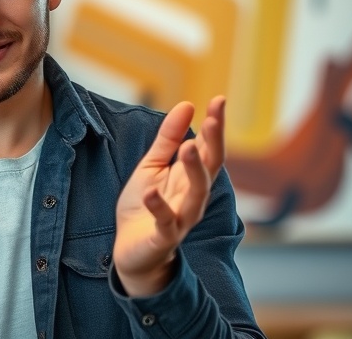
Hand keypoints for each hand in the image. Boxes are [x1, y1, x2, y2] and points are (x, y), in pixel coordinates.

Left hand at [113, 96, 225, 296]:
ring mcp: (181, 218)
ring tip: (189, 146)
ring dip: (194, 170)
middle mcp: (193, 196)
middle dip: (214, 143)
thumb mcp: (152, 166)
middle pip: (210, 168)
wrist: (131, 251)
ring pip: (196, 194)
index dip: (215, 126)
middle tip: (212, 119)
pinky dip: (158, 208)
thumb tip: (187, 104)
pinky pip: (165, 222)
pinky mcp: (163, 237)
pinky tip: (151, 193)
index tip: (219, 100)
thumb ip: (168, 138)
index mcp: (191, 177)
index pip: (209, 148)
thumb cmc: (144, 205)